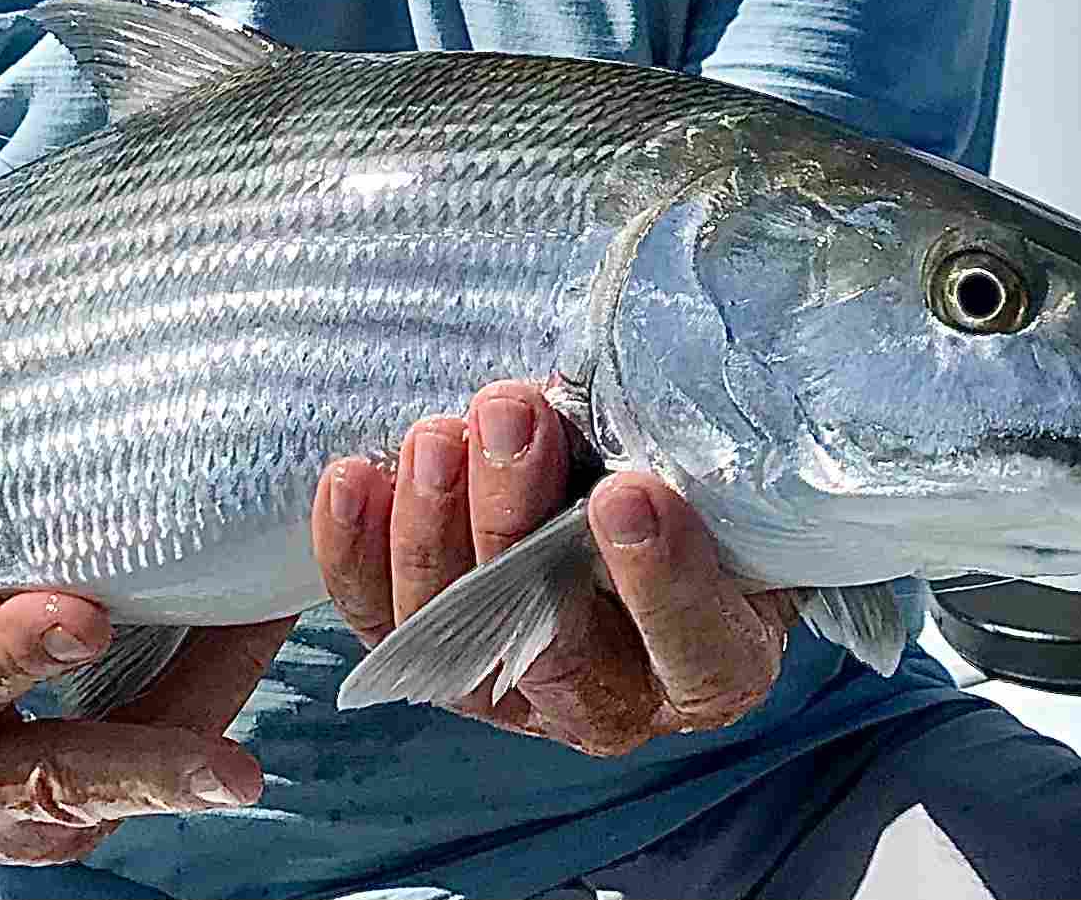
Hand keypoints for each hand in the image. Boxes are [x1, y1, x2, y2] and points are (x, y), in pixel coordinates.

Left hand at [315, 381, 797, 757]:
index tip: (625, 494)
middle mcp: (614, 698)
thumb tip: (653, 382)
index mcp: (715, 661)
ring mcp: (513, 692)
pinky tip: (354, 480)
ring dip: (437, 528)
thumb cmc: (700, 485)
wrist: (641, 494)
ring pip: (457, 643)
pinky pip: (383, 622)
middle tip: (510, 419)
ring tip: (437, 435)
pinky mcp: (433, 659)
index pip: (698, 646)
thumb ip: (700, 453)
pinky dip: (357, 553)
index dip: (662, 581)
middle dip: (519, 523)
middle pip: (558, 644)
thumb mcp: (727, 472)